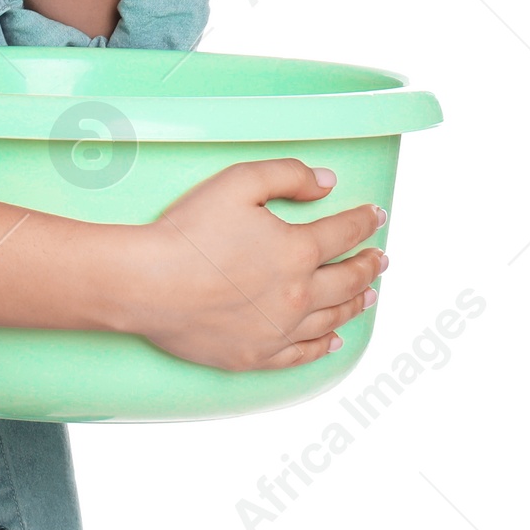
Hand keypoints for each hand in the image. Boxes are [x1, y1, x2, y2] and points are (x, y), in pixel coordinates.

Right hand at [116, 159, 386, 371]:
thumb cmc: (186, 232)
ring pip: (332, 317)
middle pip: (347, 280)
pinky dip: (324, 345)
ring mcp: (279, 329)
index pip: (343, 233)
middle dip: (369, 265)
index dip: (364, 222)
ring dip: (355, 303)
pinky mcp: (257, 354)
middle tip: (381, 260)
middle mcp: (297, 295)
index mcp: (296, 250)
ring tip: (369, 295)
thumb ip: (286, 176)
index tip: (376, 217)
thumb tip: (326, 182)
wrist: (148, 284)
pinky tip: (333, 338)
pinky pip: (303, 353)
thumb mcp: (236, 183)